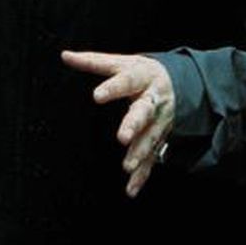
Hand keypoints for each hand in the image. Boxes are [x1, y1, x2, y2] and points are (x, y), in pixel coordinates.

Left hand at [61, 50, 174, 197]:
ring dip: (139, 154)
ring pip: (150, 139)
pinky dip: (142, 175)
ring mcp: (158, 122)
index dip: (112, 89)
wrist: (181, 84)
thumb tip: (64, 55)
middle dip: (134, 125)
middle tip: (122, 137)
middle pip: (143, 113)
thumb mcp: (119, 62)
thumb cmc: (141, 72)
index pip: (125, 81)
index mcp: (141, 78)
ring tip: (127, 166)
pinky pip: (152, 159)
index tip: (97, 96)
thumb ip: (92, 61)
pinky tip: (130, 189)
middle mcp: (152, 101)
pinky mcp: (159, 140)